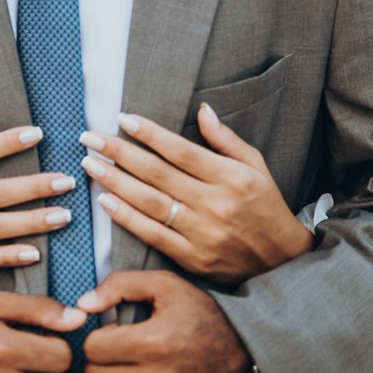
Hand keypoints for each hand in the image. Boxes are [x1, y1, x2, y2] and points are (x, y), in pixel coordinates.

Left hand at [78, 271, 257, 372]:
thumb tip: (82, 305)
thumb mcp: (165, 285)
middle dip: (100, 362)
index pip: (92, 347)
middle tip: (117, 353)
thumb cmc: (201, 315)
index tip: (113, 333)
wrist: (246, 353)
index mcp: (153, 342)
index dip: (99, 336)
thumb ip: (119, 285)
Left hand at [80, 104, 312, 282]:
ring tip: (90, 163)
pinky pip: (153, 236)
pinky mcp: (193, 259)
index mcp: (231, 177)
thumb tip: (202, 109)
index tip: (122, 119)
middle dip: (119, 153)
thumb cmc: (266, 206)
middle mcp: (215, 204)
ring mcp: (202, 234)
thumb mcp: (255, 166)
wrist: (283, 264)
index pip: (181, 151)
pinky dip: (126, 218)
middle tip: (89, 137)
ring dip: (115, 182)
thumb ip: (226, 139)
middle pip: (158, 174)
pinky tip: (105, 201)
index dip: (150, 134)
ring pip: (150, 204)